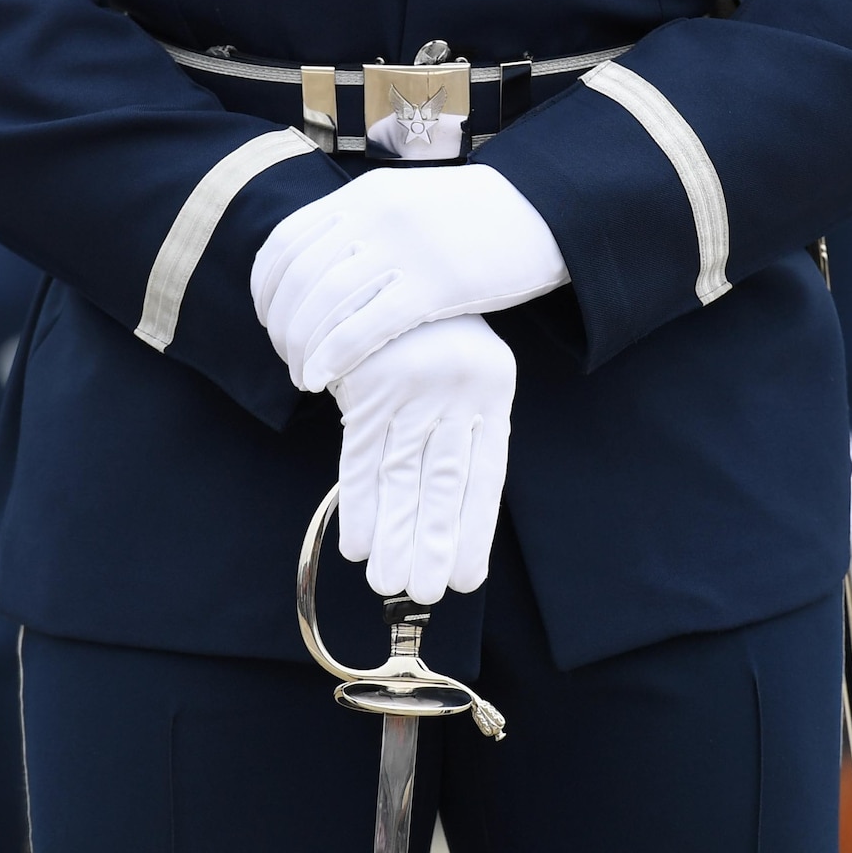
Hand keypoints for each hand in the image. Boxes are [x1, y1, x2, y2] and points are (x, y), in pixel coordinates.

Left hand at [253, 165, 566, 391]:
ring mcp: (403, 248)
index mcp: (363, 195)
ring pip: (322, 304)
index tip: (271, 320)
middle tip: (288, 358)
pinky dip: (332, 355)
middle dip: (282, 325)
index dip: (267, 289)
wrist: (545, 208)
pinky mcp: (434, 283)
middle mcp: (374, 216)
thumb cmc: (475, 220)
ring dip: (301, 347)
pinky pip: (363, 325)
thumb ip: (363, 228)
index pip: (285, 243)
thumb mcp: (408, 205)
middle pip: (297, 277)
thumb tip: (318, 269)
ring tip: (303, 378)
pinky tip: (324, 378)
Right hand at [332, 315, 514, 605]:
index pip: (486, 475)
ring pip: (403, 475)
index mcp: (492, 389)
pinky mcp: (370, 380)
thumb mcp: (465, 368)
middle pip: (444, 482)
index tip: (467, 578)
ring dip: (395, 533)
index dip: (474, 530)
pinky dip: (360, 501)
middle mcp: (457, 389)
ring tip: (391, 582)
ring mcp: (412, 384)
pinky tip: (359, 542)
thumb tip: (443, 515)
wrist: (396, 259)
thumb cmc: (433, 330)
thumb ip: (459, 428)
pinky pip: (362, 452)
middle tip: (425, 593)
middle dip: (433, 543)